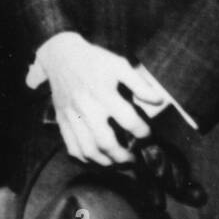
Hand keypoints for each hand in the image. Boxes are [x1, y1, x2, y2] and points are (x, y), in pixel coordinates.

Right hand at [38, 32, 160, 165]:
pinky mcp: (61, 119)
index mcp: (103, 93)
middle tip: (134, 158)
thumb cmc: (94, 60)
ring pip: (87, 149)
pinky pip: (71, 146)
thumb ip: (139, 84)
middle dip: (124, 156)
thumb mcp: (119, 64)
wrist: (60, 55)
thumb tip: (158, 101)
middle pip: (106, 142)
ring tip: (117, 162)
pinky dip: (84, 158)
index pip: (129, 121)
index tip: (148, 134)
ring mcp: (72, 115)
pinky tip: (96, 158)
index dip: (143, 132)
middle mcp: (86, 107)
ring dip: (105, 161)